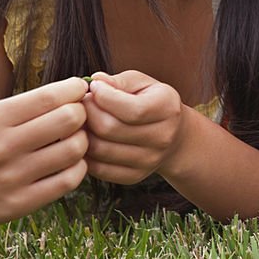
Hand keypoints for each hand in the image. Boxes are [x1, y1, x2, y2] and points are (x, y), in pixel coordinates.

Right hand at [0, 77, 88, 227]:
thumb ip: (27, 105)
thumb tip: (77, 90)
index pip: (50, 96)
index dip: (75, 88)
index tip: (78, 90)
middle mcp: (1, 147)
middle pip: (70, 119)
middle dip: (81, 113)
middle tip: (76, 117)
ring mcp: (11, 177)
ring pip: (76, 149)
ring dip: (83, 140)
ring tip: (72, 140)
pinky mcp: (20, 203)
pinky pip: (70, 179)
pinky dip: (79, 167)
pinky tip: (69, 163)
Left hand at [83, 70, 183, 184]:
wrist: (174, 136)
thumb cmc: (152, 102)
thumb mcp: (143, 84)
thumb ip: (119, 81)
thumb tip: (95, 81)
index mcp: (168, 108)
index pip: (130, 108)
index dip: (103, 96)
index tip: (93, 87)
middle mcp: (163, 137)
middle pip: (110, 129)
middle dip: (88, 113)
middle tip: (83, 104)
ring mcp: (150, 160)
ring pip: (100, 150)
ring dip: (83, 133)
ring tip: (84, 121)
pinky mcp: (134, 176)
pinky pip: (98, 169)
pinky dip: (86, 154)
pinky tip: (88, 138)